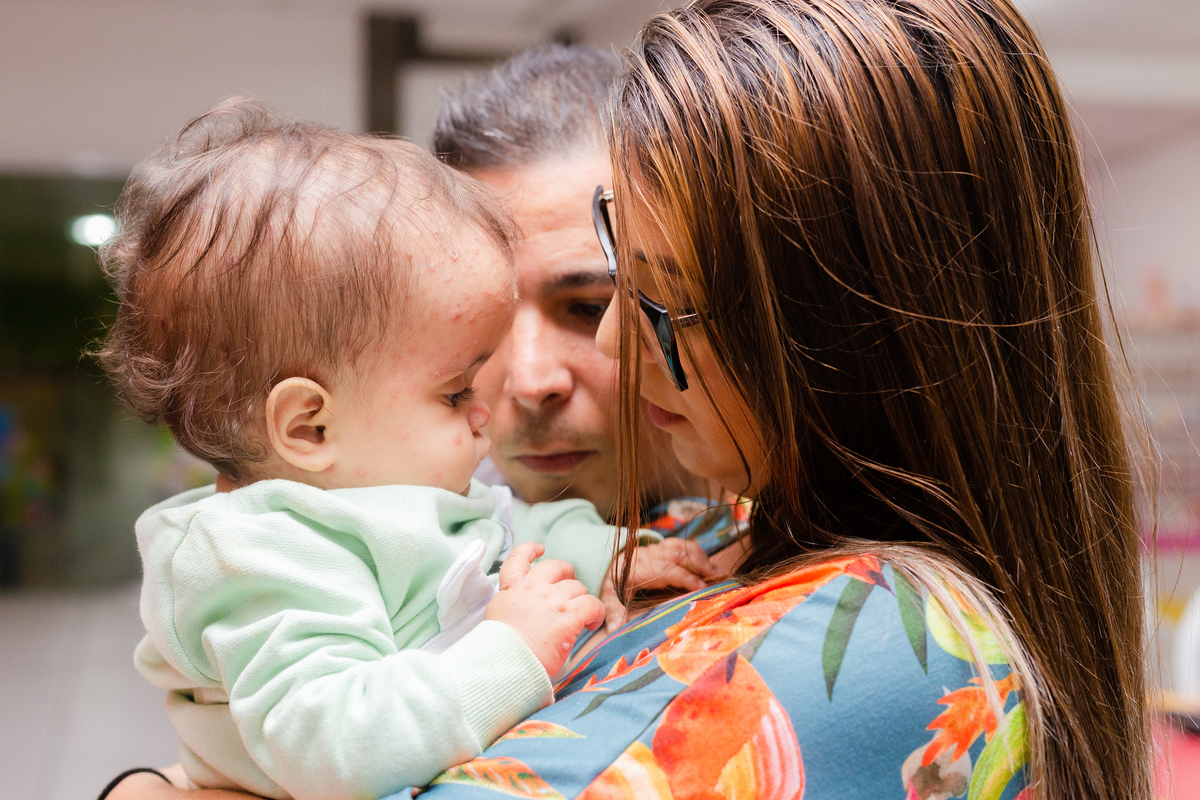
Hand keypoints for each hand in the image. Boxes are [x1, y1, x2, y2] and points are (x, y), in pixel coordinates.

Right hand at [485, 542, 605, 676]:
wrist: (505, 663)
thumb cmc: (500, 649)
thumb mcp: (498, 617)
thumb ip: (514, 605)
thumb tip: (531, 612)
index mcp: (511, 588)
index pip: (519, 557)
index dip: (531, 549)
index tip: (540, 549)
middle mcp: (532, 587)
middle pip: (556, 566)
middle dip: (567, 574)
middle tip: (571, 590)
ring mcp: (552, 599)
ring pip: (577, 586)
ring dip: (581, 598)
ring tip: (582, 616)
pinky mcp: (569, 615)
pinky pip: (592, 604)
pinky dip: (596, 612)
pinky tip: (593, 623)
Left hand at [599, 538, 719, 629]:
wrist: (613, 562)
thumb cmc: (616, 583)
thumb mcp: (610, 596)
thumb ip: (614, 611)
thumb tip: (612, 630)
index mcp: (637, 567)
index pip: (664, 569)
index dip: (684, 577)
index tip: (701, 587)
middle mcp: (650, 554)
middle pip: (677, 553)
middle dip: (699, 564)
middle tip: (719, 579)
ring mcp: (659, 548)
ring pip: (682, 547)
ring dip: (702, 559)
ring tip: (720, 574)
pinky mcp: (666, 547)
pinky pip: (685, 545)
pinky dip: (700, 554)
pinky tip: (713, 567)